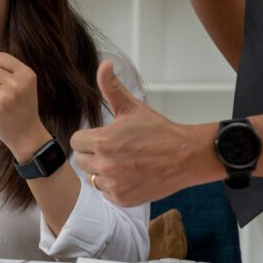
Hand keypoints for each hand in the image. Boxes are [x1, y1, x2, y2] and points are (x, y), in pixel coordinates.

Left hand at [0, 53, 47, 158]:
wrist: (27, 135)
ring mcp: (5, 95)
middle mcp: (17, 83)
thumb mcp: (21, 84)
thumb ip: (1, 70)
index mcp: (27, 74)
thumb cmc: (22, 107)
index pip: (0, 57)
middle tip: (4, 95)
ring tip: (1, 104)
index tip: (2, 79)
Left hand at [71, 60, 214, 205]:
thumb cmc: (159, 131)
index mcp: (102, 141)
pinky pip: (106, 192)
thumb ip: (111, 87)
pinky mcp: (122, 198)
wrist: (186, 156)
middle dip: (92, 154)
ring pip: (92, 178)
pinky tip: (129, 175)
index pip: (76, 141)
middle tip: (113, 149)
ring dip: (102, 171)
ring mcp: (114, 184)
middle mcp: (105, 165)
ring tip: (122, 162)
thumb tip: (104, 64)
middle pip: (80, 161)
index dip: (87, 138)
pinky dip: (114, 186)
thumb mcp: (132, 107)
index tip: (102, 137)